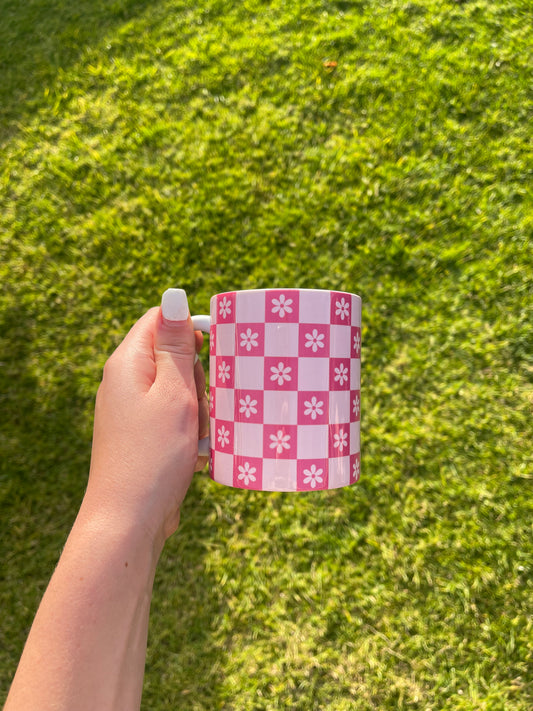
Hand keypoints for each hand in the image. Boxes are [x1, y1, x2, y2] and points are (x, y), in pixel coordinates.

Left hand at [83, 291, 207, 551]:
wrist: (129, 520)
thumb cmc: (153, 454)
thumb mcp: (173, 393)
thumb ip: (176, 346)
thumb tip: (174, 294)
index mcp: (128, 363)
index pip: (160, 321)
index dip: (192, 328)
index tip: (219, 349)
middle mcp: (126, 383)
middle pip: (173, 357)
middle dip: (200, 377)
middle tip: (206, 403)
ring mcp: (133, 412)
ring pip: (180, 391)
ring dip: (201, 406)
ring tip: (202, 432)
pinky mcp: (144, 436)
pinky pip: (176, 417)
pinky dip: (193, 428)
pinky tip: (199, 449)